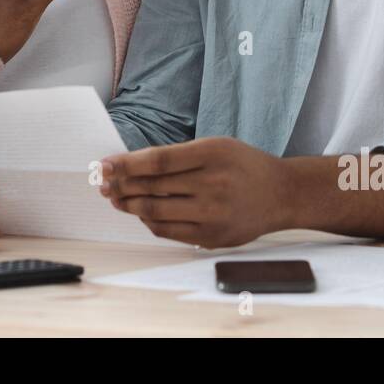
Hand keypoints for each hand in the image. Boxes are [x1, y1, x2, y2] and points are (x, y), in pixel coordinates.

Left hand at [99, 137, 290, 248]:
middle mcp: (213, 184)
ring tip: (115, 198)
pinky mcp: (212, 236)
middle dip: (120, 184)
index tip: (104, 164)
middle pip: (153, 187)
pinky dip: (149, 221)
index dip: (126, 164)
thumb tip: (131, 166)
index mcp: (212, 154)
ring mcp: (213, 214)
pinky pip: (169, 231)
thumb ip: (178, 156)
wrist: (282, 194)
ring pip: (156, 211)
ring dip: (129, 205)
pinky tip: (139, 212)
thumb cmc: (243, 165)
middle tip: (101, 182)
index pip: (158, 161)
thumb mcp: (216, 147)